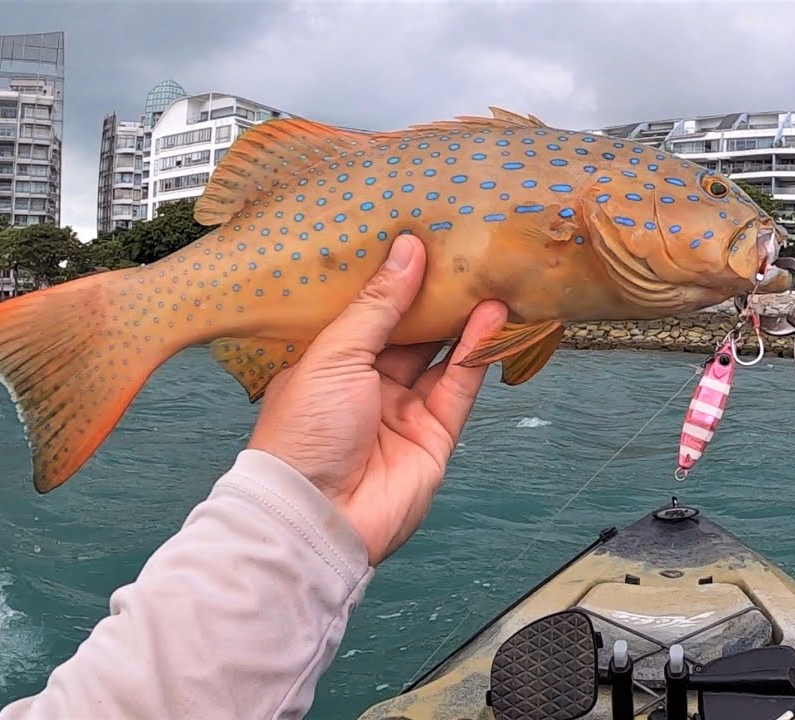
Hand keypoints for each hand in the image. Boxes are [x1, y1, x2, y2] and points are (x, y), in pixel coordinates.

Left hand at [246, 234, 507, 565]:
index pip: (367, 313)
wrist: (317, 517)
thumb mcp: (333, 355)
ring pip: (440, 356)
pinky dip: (477, 353)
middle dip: (434, 296)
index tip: (418, 238)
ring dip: (463, 320)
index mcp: (328, 365)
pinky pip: (460, 386)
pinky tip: (491, 317)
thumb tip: (407, 250)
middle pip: (409, 332)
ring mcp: (402, 412)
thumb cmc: (303, 434)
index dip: (392, 280)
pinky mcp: (434, 436)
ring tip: (487, 275)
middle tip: (461, 250)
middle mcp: (366, 386)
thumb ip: (377, 305)